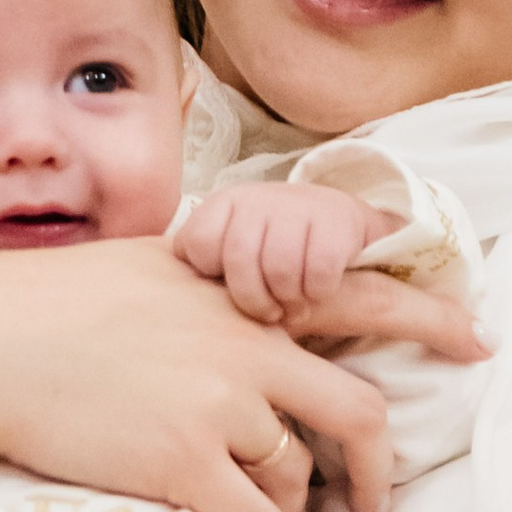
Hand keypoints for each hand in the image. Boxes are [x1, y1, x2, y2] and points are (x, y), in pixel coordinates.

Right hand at [0, 238, 482, 511]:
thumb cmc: (45, 303)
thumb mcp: (146, 267)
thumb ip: (207, 283)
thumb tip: (234, 291)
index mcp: (238, 291)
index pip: (357, 293)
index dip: (428, 317)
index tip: (474, 336)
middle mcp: (243, 343)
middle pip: (355, 406)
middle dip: (381, 462)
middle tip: (380, 500)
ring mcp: (216, 402)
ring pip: (300, 472)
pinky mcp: (179, 459)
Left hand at [173, 182, 391, 329]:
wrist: (332, 219)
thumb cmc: (269, 246)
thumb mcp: (230, 247)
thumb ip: (201, 267)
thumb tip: (177, 305)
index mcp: (224, 204)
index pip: (199, 244)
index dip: (212, 274)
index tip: (228, 283)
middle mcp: (257, 199)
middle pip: (240, 262)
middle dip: (254, 301)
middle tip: (268, 312)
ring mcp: (296, 207)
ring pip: (281, 271)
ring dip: (289, 299)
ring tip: (292, 302)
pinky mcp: (334, 222)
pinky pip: (318, 275)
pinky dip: (317, 293)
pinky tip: (316, 290)